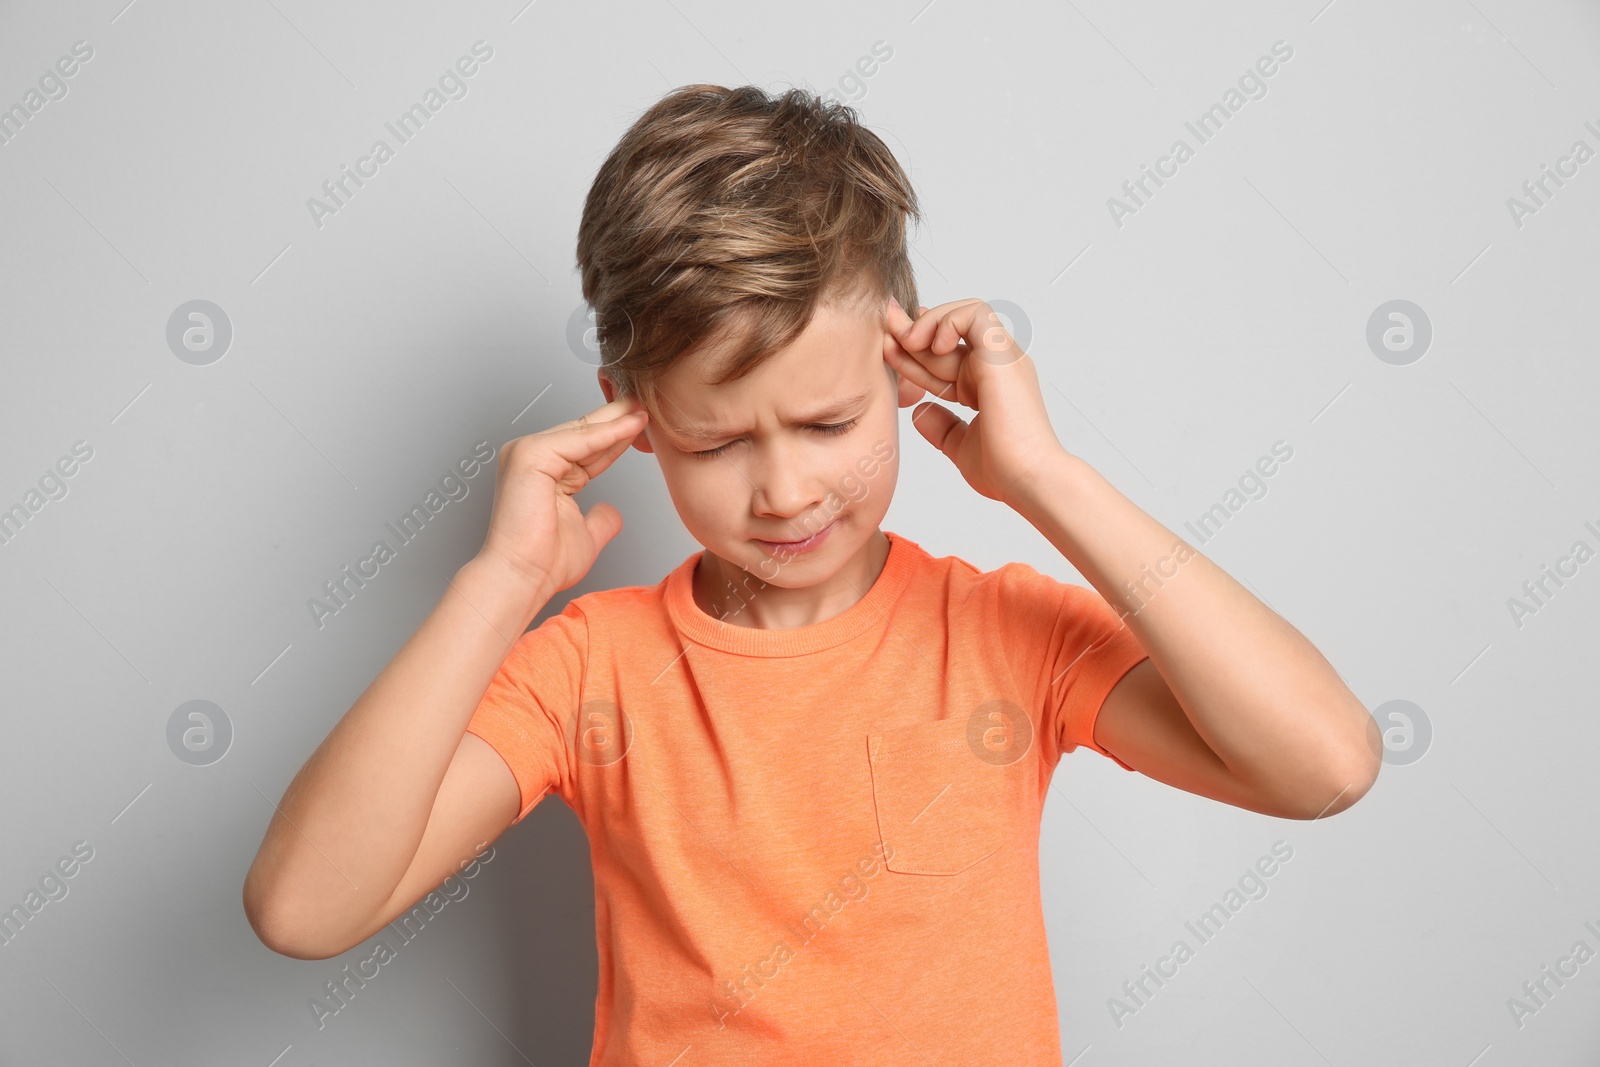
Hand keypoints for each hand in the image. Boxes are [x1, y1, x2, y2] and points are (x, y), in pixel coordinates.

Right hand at [475, 394, 648, 594]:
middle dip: (617, 417)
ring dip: (616, 419)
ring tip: (644, 407)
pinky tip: (632, 424)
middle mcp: (530, 456)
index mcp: (542, 470)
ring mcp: (526, 452)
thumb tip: (612, 512)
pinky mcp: (530, 455)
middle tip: (646, 403)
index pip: (586, 447)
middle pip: (582, 432)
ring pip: (582, 431)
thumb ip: (600, 519)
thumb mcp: (585, 534)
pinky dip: (608, 433)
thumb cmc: (543, 562)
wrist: (523, 577)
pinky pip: (579, 440)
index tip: (643, 425)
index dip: (616, 436)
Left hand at [883, 297, 1065, 505]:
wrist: (1026, 479)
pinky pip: (976, 314)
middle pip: (946, 335)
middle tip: (885, 328)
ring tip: (910, 341)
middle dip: (910, 328)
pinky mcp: (1001, 354)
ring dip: (931, 320)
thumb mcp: (959, 446)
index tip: (886, 348)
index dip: (910, 353)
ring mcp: (1001, 357)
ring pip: (965, 312)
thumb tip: (918, 412)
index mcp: (984, 385)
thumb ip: (940, 427)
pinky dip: (950, 320)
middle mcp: (994, 367)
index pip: (941, 359)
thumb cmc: (1003, 471)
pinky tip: (935, 345)